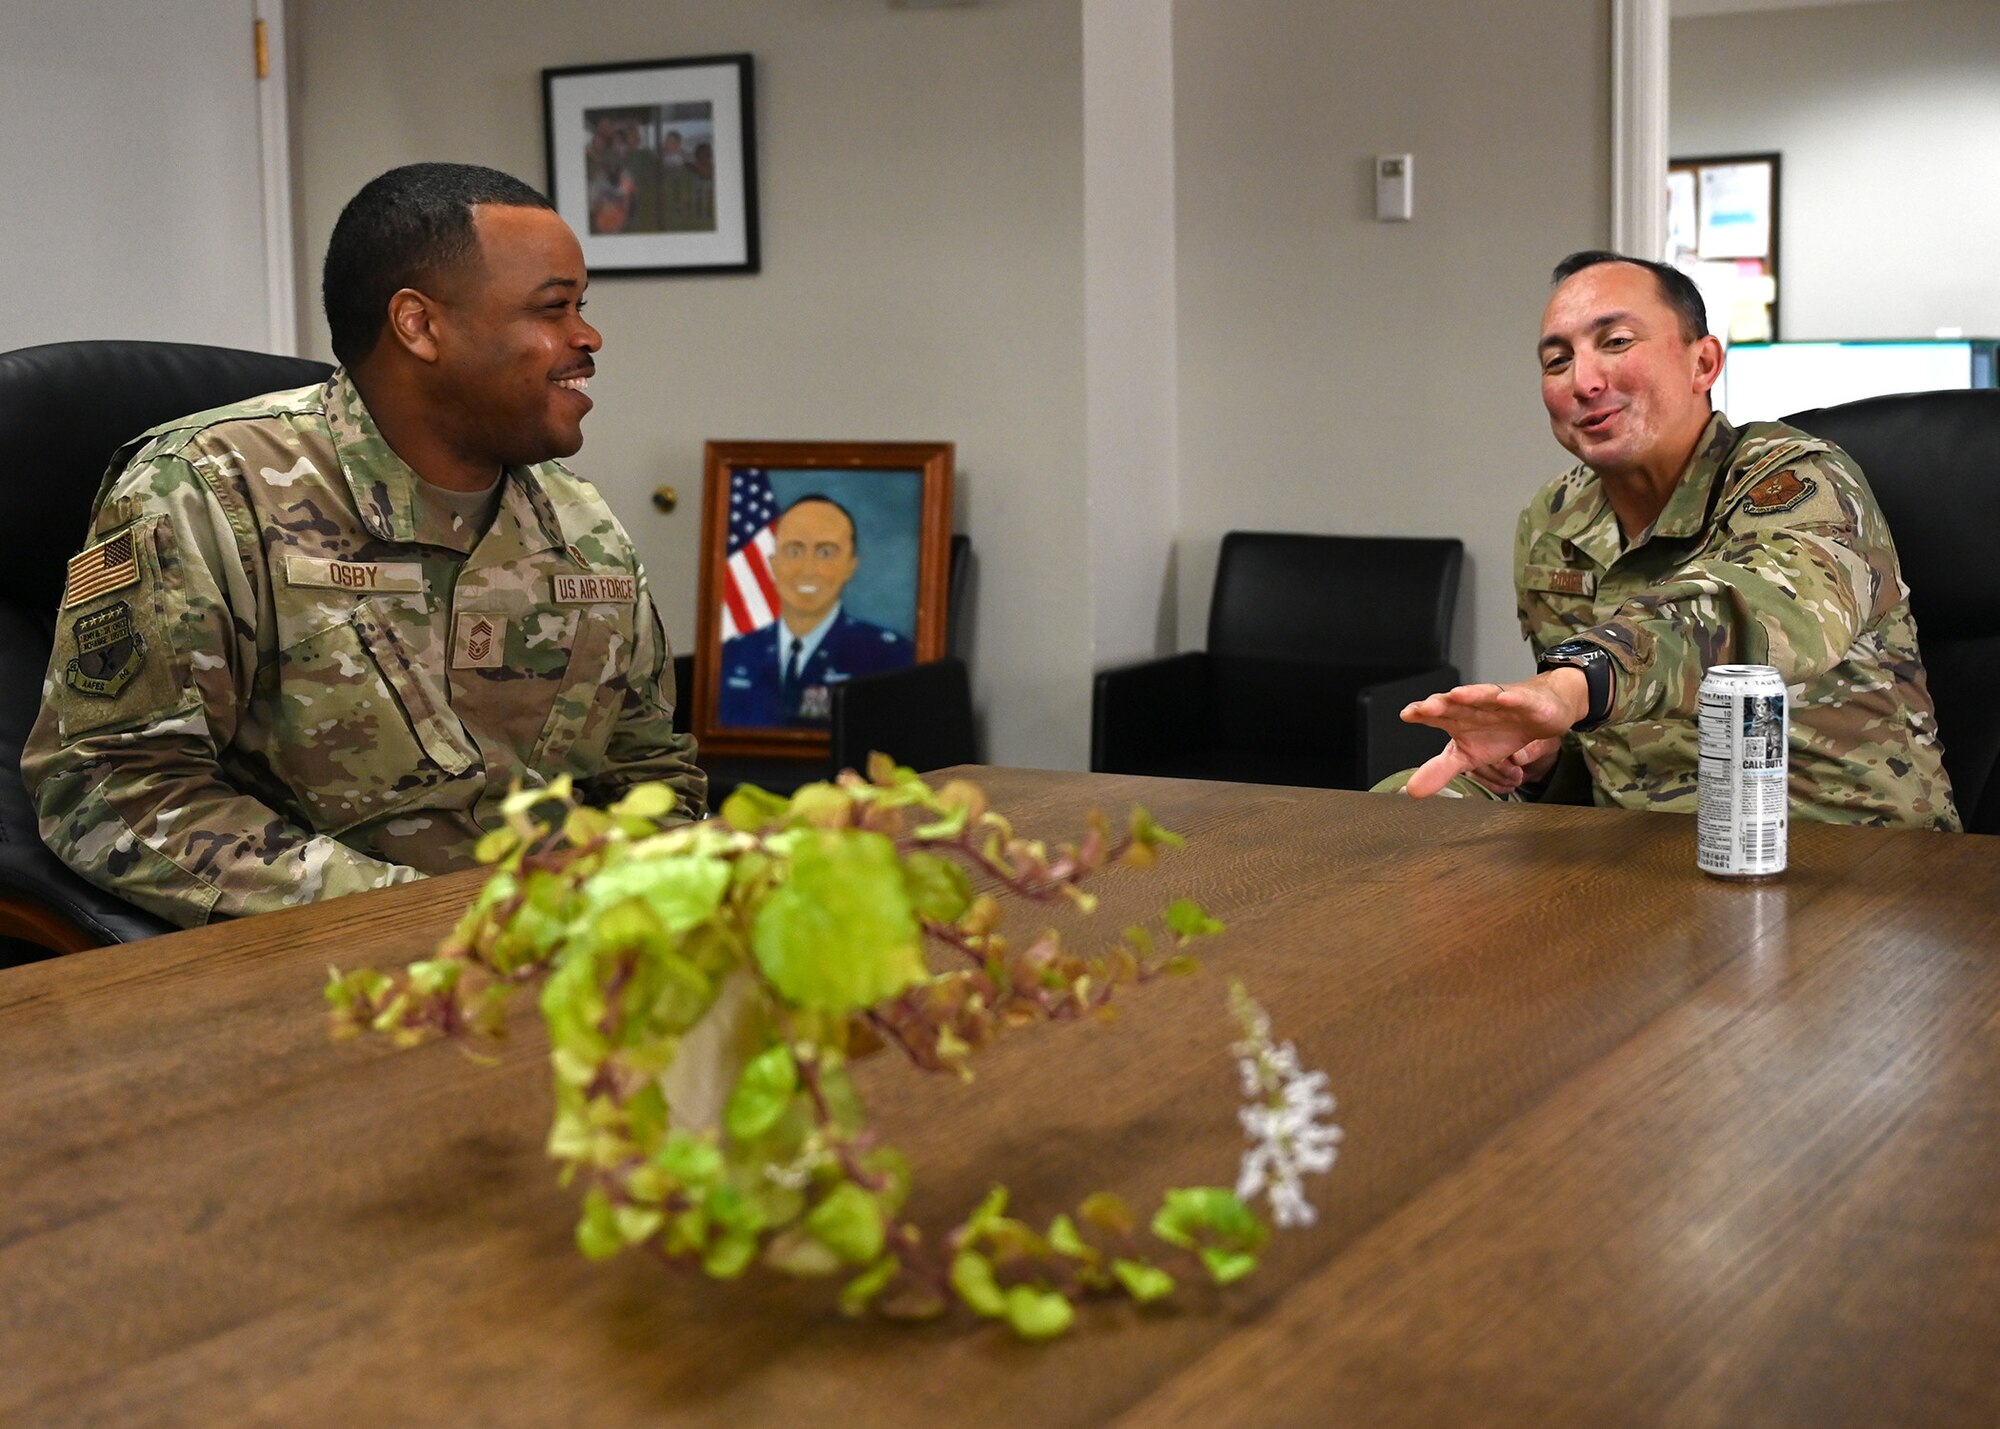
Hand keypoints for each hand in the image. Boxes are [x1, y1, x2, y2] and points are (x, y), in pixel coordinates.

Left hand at [1399, 671, 1588, 798]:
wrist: (1539, 713)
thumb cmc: (1501, 731)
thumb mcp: (1469, 756)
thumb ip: (1441, 769)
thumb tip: (1412, 790)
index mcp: (1459, 718)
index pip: (1436, 714)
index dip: (1421, 713)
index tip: (1407, 715)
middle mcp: (1475, 706)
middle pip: (1455, 704)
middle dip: (1441, 704)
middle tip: (1426, 708)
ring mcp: (1500, 701)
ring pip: (1483, 695)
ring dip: (1470, 694)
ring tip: (1456, 695)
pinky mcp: (1525, 702)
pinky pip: (1518, 699)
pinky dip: (1512, 699)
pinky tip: (1504, 699)